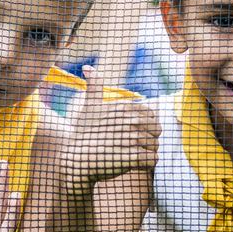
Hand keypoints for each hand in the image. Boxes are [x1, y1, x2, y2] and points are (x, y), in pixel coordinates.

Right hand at [62, 66, 158, 193]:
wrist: (76, 161)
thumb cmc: (83, 134)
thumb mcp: (89, 106)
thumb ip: (94, 86)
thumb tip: (87, 67)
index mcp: (126, 107)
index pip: (152, 114)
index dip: (145, 124)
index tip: (131, 132)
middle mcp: (132, 121)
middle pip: (157, 130)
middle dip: (148, 138)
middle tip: (132, 146)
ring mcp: (133, 139)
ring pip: (156, 145)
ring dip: (148, 152)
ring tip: (132, 155)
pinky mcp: (134, 157)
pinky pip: (154, 159)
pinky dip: (148, 163)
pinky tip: (135, 164)